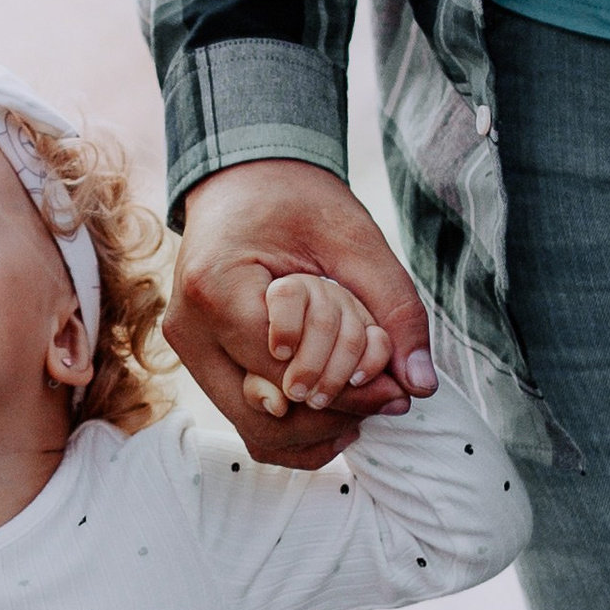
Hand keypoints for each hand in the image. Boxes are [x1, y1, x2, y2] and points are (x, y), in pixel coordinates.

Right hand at [170, 160, 434, 472]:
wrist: (245, 178)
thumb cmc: (296, 200)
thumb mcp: (356, 241)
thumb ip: (394, 309)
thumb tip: (420, 385)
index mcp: (216, 289)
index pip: (288, 374)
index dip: (350, 389)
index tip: (394, 388)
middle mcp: (189, 327)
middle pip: (266, 418)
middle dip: (335, 414)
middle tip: (383, 396)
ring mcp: (189, 348)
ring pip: (256, 431)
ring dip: (317, 427)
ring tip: (360, 399)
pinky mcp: (200, 359)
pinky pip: (247, 418)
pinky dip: (297, 427)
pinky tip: (333, 404)